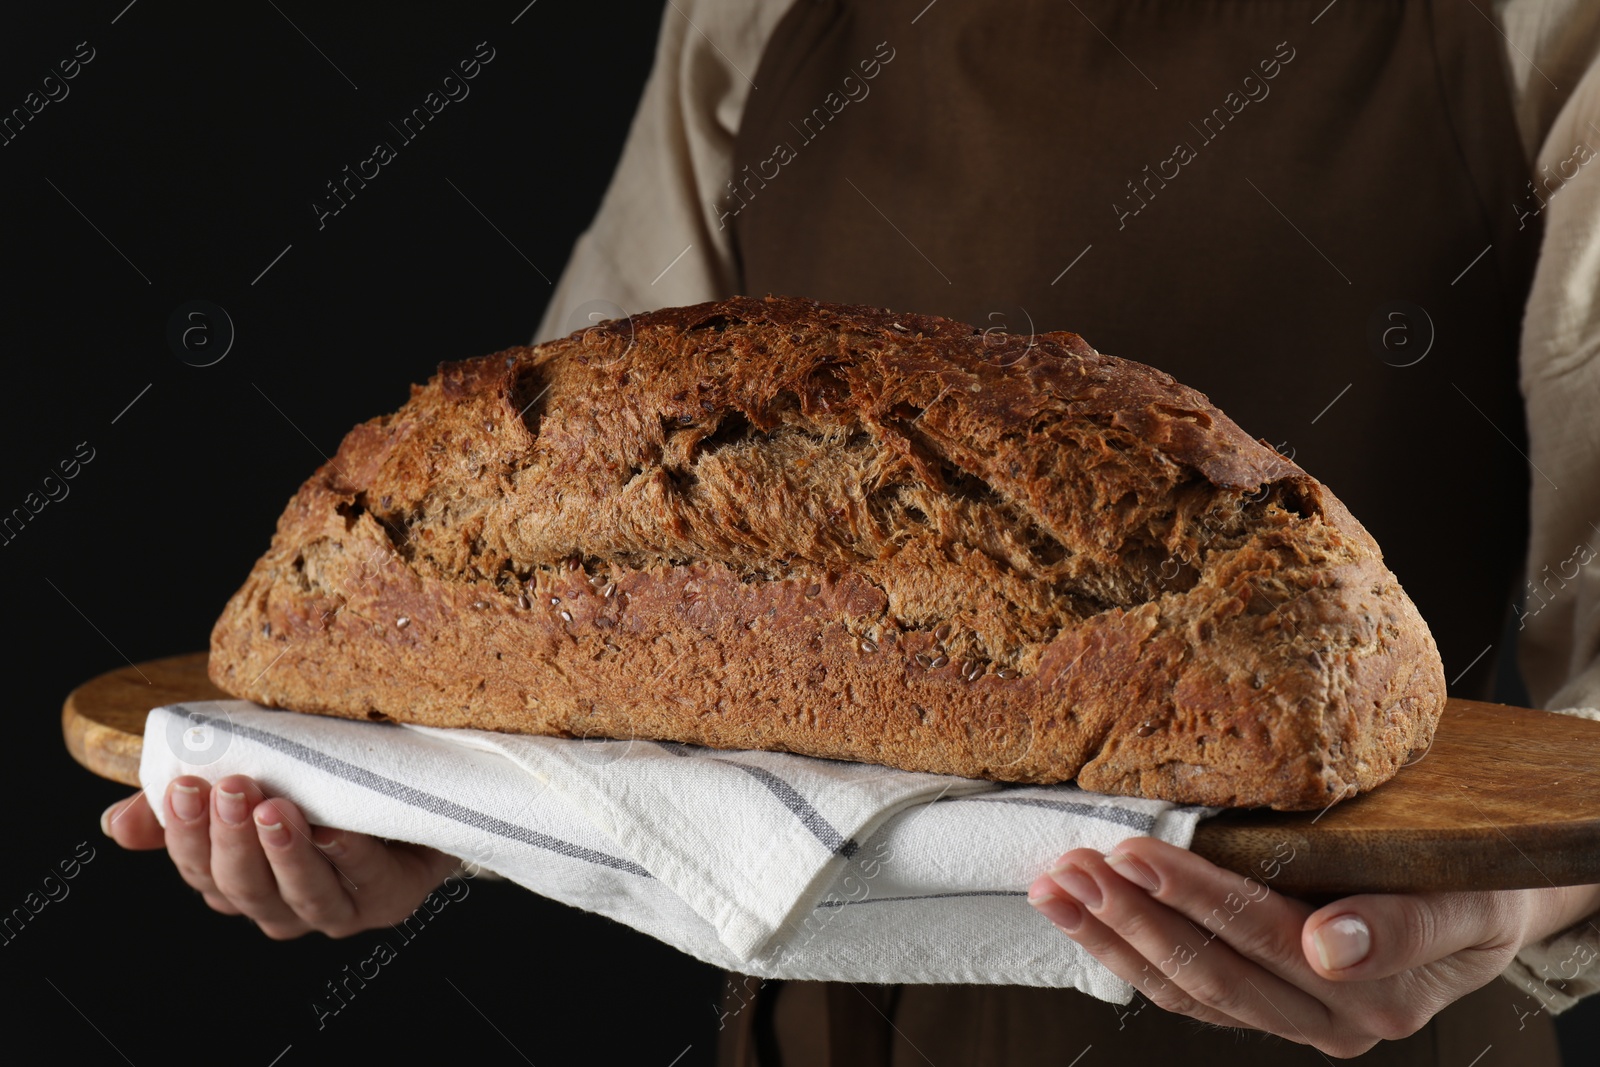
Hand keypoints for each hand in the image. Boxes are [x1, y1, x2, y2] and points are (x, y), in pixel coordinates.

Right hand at [102, 775, 458, 938]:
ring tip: (277, 809)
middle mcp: (283, 905)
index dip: (185, 832)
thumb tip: (116, 825)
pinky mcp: (390, 899)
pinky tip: (335, 829)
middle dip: (232, 839)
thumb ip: (187, 801)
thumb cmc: (322, 777)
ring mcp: (337, 909)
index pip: (198, 868)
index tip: (185, 785)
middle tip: (231, 788)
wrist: (411, 781)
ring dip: (285, 853)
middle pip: (243, 888)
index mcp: (241, 880)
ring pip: (301, 896)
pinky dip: (347, 857)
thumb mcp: (253, 770)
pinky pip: (366, 883)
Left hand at [1027, 837, 1599, 1057]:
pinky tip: (1087, 917)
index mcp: (1376, 991)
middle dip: (1131, 916)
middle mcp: (1329, 1017)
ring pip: (1187, 988)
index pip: (1263, 935)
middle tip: (1071, 865)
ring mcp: (1295, 1020)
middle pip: (1210, 969)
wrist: (1493, 903)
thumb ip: (1405, 923)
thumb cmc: (1481, 881)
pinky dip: (1130, 955)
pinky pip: (1189, 995)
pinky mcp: (1269, 1009)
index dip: (1192, 895)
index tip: (1134, 850)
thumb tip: (1330, 947)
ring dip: (1113, 937)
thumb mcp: (1471, 895)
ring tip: (1055, 887)